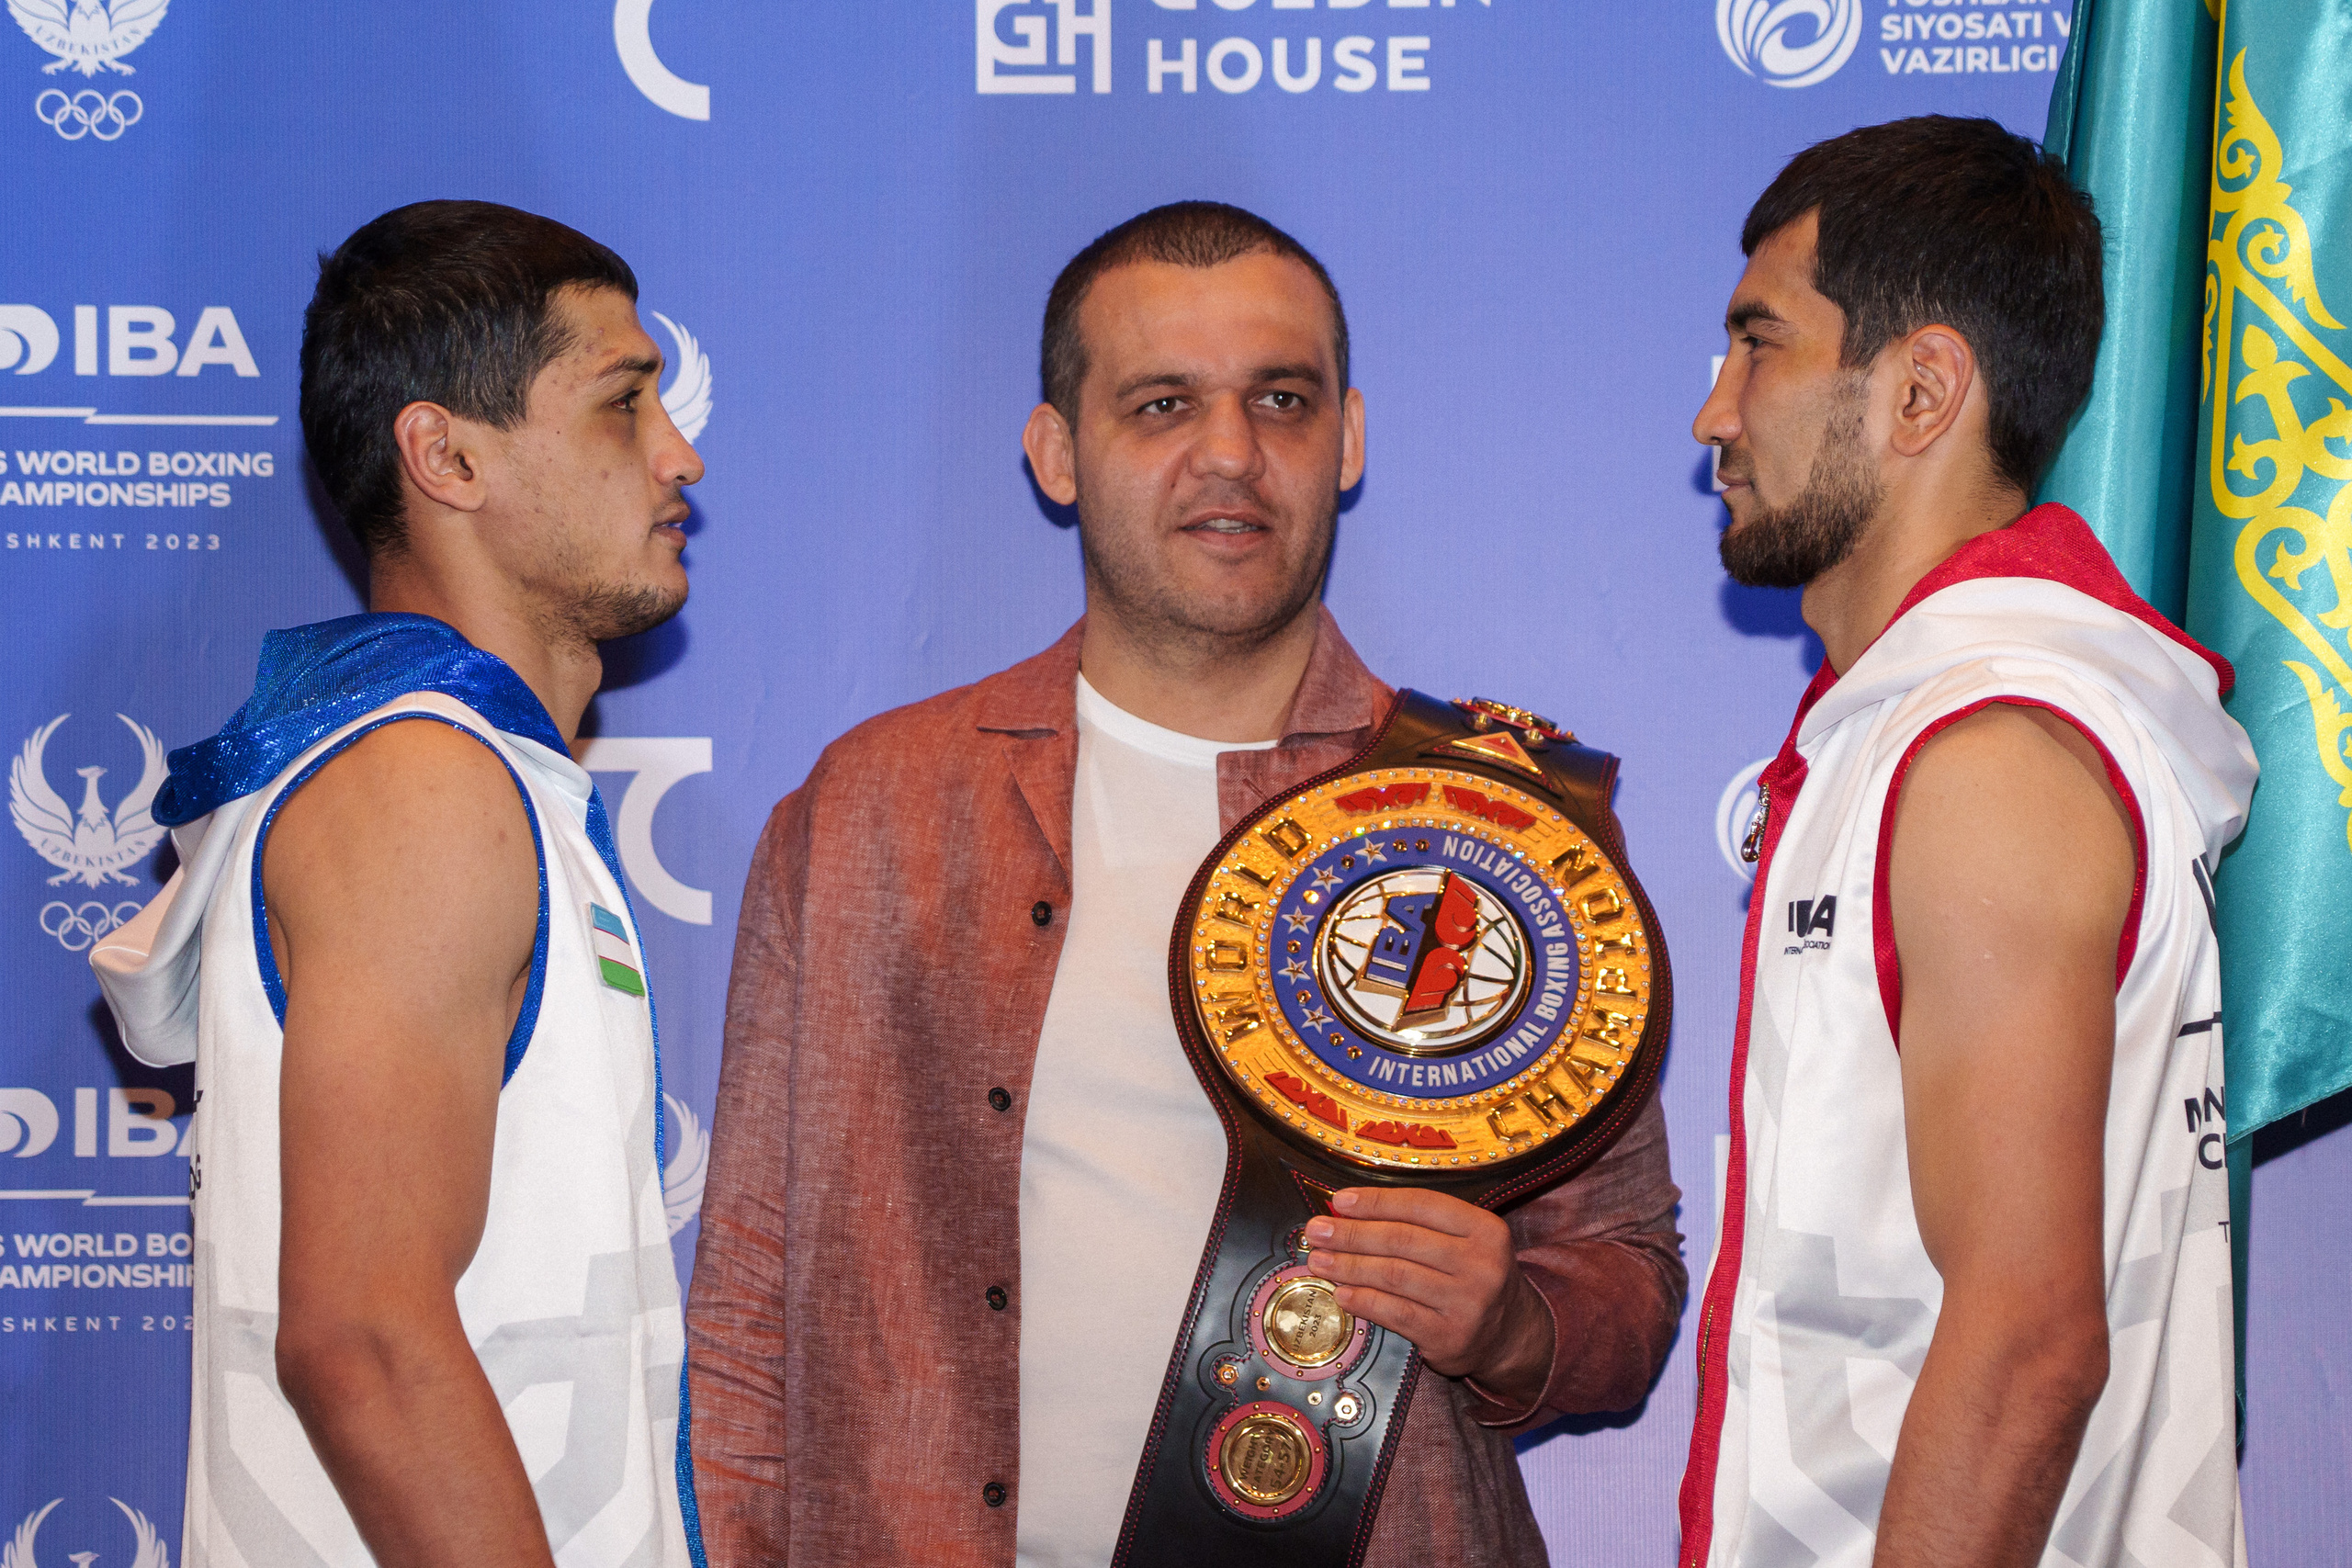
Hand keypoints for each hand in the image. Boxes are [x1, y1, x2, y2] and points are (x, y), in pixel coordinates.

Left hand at [1304, 1186, 1552, 1405]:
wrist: (1509, 1335)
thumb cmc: (1473, 1276)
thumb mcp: (1464, 1241)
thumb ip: (1418, 1224)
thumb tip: (1348, 1210)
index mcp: (1485, 1229)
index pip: (1421, 1205)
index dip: (1375, 1201)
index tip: (1339, 1201)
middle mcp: (1481, 1264)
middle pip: (1401, 1241)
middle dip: (1351, 1234)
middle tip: (1316, 1230)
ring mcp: (1467, 1303)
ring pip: (1394, 1276)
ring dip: (1349, 1266)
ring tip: (1319, 1260)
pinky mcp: (1450, 1337)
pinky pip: (1396, 1313)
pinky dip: (1364, 1301)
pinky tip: (1342, 1293)